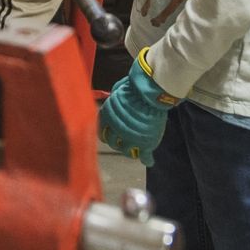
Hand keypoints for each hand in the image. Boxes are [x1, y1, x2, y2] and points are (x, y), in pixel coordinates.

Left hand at [98, 49, 177, 166]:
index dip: (105, 135)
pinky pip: (145, 156)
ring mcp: (131, 138)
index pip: (101, 132)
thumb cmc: (132, 89)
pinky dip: (147, 159)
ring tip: (133, 149)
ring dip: (129, 151)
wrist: (149, 93)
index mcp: (107, 118)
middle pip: (113, 143)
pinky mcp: (146, 143)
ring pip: (126, 151)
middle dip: (116, 143)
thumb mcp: (116, 92)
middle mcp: (116, 130)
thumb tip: (112, 103)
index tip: (108, 136)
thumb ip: (112, 103)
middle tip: (122, 142)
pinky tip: (148, 160)